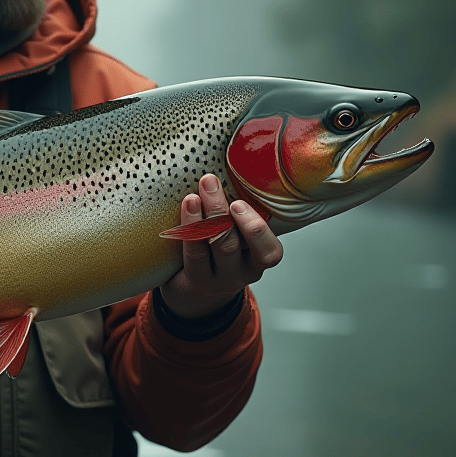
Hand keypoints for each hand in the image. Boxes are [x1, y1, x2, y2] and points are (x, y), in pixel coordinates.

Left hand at [159, 174, 282, 320]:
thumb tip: (239, 165)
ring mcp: (217, 279)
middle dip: (220, 209)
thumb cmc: (219, 253)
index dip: (256, 230)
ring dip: (203, 217)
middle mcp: (242, 273)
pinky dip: (188, 230)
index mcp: (258, 260)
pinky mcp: (195, 281)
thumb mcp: (238, 238)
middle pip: (233, 242)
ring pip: (213, 247)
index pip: (270, 252)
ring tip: (194, 194)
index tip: (238, 203)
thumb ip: (239, 214)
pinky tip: (185, 210)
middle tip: (209, 181)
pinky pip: (193, 254)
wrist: (195, 292)